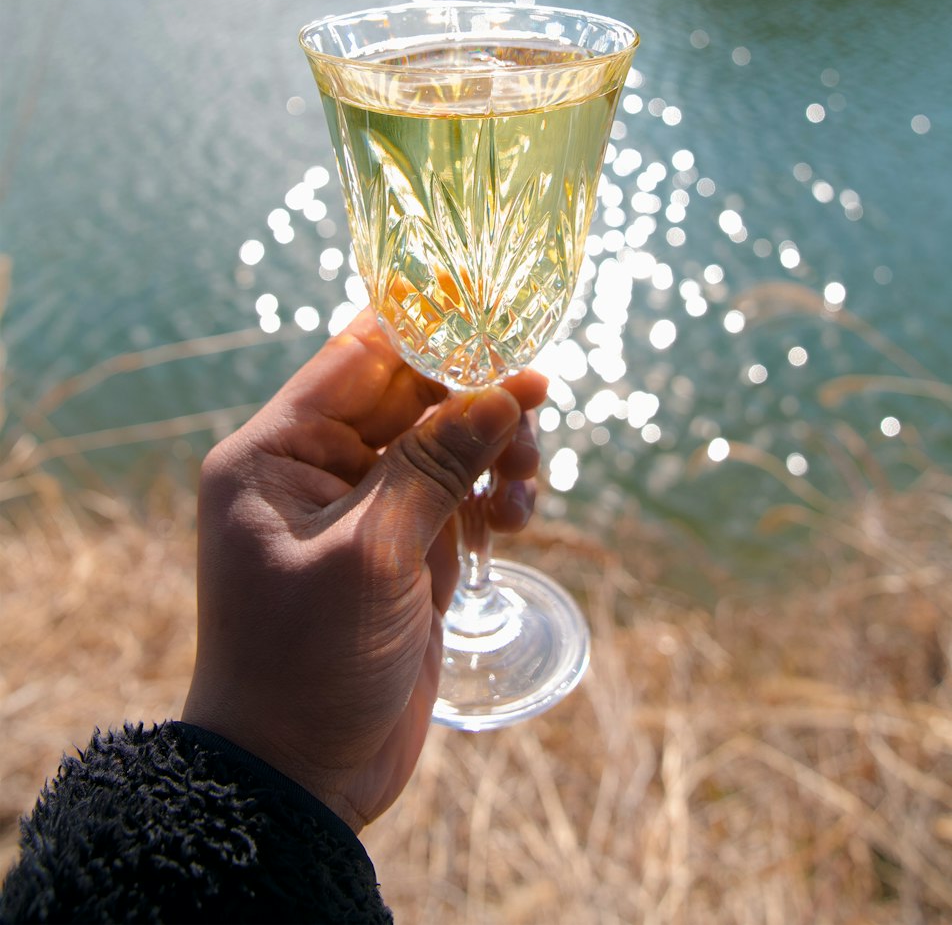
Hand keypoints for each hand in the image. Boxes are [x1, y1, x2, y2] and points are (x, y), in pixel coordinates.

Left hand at [182, 308, 544, 831]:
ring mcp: (365, 510)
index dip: (426, 328)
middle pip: (412, 397)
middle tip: (537, 403)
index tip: (493, 307)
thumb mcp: (372, 554)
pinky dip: (493, 499)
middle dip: (477, 399)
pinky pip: (458, 496)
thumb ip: (435, 465)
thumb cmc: (307, 662)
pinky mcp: (403, 550)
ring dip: (495, 452)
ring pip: (447, 444)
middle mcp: (317, 468)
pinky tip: (514, 520)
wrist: (299, 780)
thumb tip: (503, 389)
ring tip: (522, 490)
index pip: (357, 358)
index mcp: (276, 453)